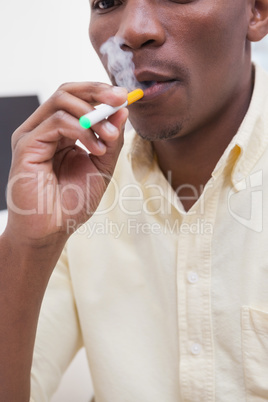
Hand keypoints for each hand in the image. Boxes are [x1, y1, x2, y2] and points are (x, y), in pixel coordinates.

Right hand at [5, 82, 127, 245]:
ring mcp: (34, 135)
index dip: (101, 94)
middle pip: (67, 91)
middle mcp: (46, 130)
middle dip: (97, 91)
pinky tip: (96, 149)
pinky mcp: (26, 145)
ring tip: (110, 136)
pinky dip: (81, 130)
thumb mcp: (102, 167)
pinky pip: (56, 122)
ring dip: (93, 114)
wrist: (52, 229)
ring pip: (61, 101)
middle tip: (120, 99)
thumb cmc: (72, 202)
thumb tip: (122, 110)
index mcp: (62, 133)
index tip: (126, 97)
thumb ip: (111, 140)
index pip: (78, 99)